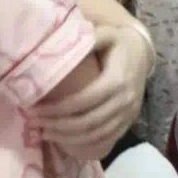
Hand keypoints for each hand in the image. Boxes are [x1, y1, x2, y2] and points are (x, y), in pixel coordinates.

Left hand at [31, 25, 152, 156]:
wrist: (143, 53)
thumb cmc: (119, 43)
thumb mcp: (108, 34)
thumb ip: (89, 37)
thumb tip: (64, 42)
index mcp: (117, 80)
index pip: (83, 101)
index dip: (58, 109)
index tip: (35, 109)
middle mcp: (124, 99)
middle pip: (87, 122)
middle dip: (58, 125)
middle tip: (34, 123)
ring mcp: (128, 112)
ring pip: (96, 134)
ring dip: (67, 138)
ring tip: (44, 133)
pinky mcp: (129, 120)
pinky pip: (106, 138)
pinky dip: (85, 143)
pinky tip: (66, 140)